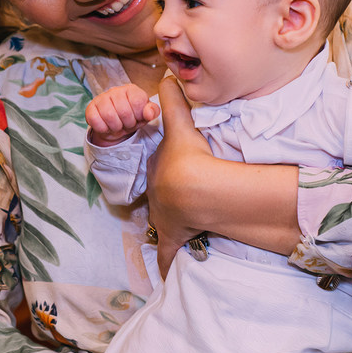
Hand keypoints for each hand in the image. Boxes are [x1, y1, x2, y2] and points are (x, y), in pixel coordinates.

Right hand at [84, 84, 158, 145]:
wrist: (115, 127)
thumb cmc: (132, 118)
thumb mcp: (145, 116)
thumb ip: (152, 111)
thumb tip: (148, 113)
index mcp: (131, 90)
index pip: (137, 102)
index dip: (138, 115)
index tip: (137, 117)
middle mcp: (115, 90)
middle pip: (123, 111)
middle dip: (127, 123)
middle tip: (126, 124)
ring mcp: (101, 98)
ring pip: (109, 116)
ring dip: (115, 127)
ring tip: (117, 125)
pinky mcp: (90, 107)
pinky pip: (95, 120)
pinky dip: (102, 128)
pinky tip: (106, 126)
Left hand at [147, 77, 213, 275]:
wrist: (193, 188)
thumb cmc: (187, 157)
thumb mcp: (180, 124)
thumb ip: (174, 100)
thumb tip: (167, 74)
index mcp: (159, 173)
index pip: (161, 172)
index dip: (166, 171)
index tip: (171, 174)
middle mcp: (158, 198)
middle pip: (162, 199)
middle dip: (168, 200)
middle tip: (179, 202)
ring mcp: (165, 219)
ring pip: (164, 226)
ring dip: (169, 230)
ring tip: (177, 232)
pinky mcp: (175, 236)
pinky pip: (168, 253)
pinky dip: (165, 265)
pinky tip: (162, 278)